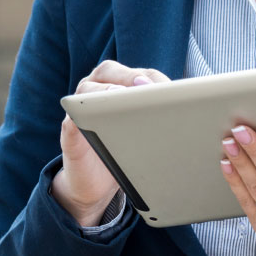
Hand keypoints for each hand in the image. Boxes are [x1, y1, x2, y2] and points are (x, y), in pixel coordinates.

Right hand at [51, 60, 168, 225]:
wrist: (98, 183)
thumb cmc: (125, 148)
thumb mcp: (144, 129)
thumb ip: (158, 115)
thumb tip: (187, 113)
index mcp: (118, 83)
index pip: (139, 74)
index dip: (154, 80)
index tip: (172, 90)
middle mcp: (97, 88)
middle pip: (111, 71)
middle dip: (131, 78)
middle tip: (146, 89)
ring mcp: (79, 107)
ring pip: (88, 89)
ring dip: (106, 91)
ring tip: (120, 97)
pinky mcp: (68, 129)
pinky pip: (72, 117)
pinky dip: (82, 115)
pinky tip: (95, 120)